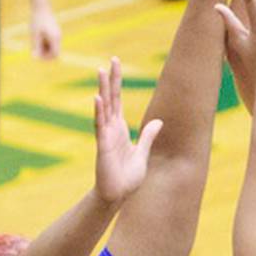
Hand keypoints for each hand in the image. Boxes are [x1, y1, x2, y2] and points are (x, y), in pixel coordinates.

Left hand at [30, 5, 61, 59]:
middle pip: (54, 52)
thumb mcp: (34, 35)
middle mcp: (58, 37)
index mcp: (55, 38)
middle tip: (34, 49)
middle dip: (45, 53)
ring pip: (52, 47)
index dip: (46, 58)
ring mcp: (57, 34)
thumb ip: (35, 47)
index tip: (37, 55)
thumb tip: (35, 58)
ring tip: (35, 40)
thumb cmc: (36, 20)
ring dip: (44, 48)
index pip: (55, 54)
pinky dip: (45, 43)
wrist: (41, 6)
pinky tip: (37, 36)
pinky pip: (51, 42)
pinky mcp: (55, 31)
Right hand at [93, 57, 162, 205]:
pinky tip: (97, 97)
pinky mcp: (103, 146)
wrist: (118, 195)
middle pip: (110, 98)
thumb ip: (148, 136)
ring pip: (103, 107)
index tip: (115, 64)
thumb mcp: (143, 153)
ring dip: (102, 89)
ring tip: (100, 71)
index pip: (117, 100)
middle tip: (110, 60)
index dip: (117, 82)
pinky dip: (99, 111)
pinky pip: (100, 125)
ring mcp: (105, 135)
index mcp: (119, 128)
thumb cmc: (128, 177)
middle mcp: (111, 128)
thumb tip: (158, 122)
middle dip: (110, 79)